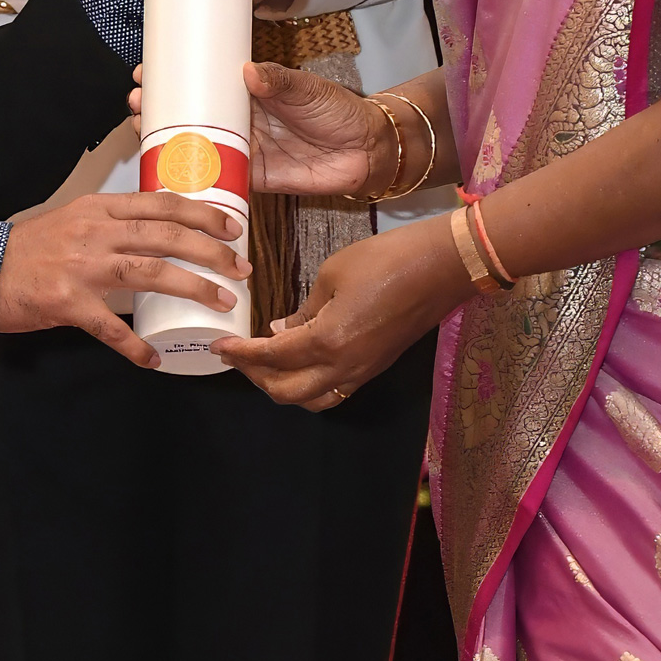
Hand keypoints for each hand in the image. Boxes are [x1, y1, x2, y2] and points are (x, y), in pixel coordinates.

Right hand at [0, 189, 250, 367]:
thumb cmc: (32, 249)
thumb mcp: (75, 221)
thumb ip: (114, 226)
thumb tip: (162, 235)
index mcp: (100, 209)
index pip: (161, 203)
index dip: (202, 213)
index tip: (234, 225)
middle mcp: (95, 232)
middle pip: (166, 235)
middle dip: (211, 251)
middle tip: (241, 268)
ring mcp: (81, 267)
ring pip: (151, 272)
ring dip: (192, 288)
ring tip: (221, 303)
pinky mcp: (66, 302)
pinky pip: (110, 328)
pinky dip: (134, 345)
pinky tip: (152, 358)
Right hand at [125, 63, 401, 197]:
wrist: (365, 152)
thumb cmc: (338, 111)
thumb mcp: (306, 88)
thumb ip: (278, 81)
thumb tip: (249, 72)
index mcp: (248, 91)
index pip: (202, 81)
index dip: (172, 76)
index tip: (145, 70)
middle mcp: (238, 119)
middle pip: (188, 113)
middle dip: (156, 108)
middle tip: (135, 101)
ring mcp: (241, 149)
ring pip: (194, 146)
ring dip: (164, 141)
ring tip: (139, 131)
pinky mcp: (251, 178)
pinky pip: (215, 180)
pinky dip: (191, 179)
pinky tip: (166, 175)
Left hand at [215, 213, 470, 406]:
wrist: (441, 267)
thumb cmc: (385, 260)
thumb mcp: (332, 275)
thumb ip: (303, 310)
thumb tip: (280, 329)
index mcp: (327, 342)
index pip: (271, 357)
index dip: (241, 352)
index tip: (218, 345)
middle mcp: (342, 368)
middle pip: (286, 391)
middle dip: (255, 376)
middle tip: (237, 354)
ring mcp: (362, 373)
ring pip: (311, 400)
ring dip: (282, 388)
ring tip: (264, 364)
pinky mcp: (375, 368)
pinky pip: (334, 392)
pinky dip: (309, 387)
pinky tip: (299, 364)